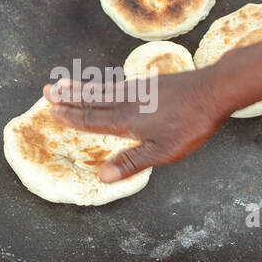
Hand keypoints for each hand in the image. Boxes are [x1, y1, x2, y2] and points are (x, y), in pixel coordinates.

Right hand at [43, 68, 229, 182]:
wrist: (213, 90)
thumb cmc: (190, 125)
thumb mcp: (162, 152)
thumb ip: (131, 163)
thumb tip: (102, 177)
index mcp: (126, 120)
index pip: (92, 119)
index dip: (71, 116)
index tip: (52, 111)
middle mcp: (127, 101)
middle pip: (92, 99)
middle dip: (69, 97)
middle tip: (48, 91)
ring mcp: (139, 89)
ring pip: (102, 89)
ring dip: (81, 88)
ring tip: (64, 83)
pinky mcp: (150, 83)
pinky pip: (116, 84)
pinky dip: (101, 84)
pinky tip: (102, 85)